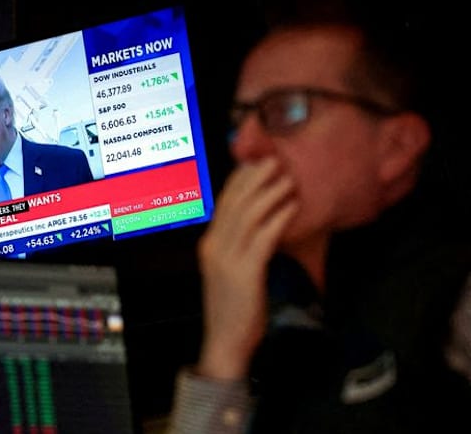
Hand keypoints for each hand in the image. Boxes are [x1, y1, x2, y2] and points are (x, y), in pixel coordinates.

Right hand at [195, 157, 297, 379]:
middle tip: (275, 161)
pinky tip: (292, 208)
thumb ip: (238, 246)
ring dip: (270, 194)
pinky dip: (278, 218)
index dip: (240, 180)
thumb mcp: (230, 270)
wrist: (226, 340)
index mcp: (209, 244)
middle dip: (255, 179)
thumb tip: (258, 223)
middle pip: (234, 203)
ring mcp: (227, 259)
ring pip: (248, 215)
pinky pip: (263, 238)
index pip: (223, 203)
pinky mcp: (244, 273)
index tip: (257, 163)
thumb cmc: (234, 306)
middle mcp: (214, 247)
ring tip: (288, 180)